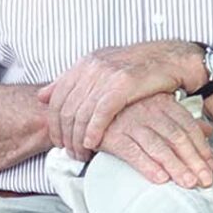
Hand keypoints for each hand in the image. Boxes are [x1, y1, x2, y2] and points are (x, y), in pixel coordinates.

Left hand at [38, 40, 201, 158]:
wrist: (170, 58)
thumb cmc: (137, 68)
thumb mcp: (100, 68)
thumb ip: (71, 81)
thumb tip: (42, 96)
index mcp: (83, 64)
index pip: (56, 98)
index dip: (53, 123)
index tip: (58, 141)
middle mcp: (91, 67)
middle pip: (65, 108)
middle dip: (65, 135)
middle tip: (68, 152)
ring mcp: (106, 75)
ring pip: (81, 113)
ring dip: (78, 138)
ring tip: (81, 153)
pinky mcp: (123, 84)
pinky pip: (100, 113)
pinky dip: (93, 131)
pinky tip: (92, 143)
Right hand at [94, 94, 212, 188]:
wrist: (93, 107)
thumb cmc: (128, 110)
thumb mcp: (158, 108)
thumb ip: (183, 121)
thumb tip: (208, 132)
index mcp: (163, 104)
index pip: (188, 128)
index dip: (202, 149)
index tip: (210, 167)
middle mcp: (148, 112)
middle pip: (177, 138)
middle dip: (193, 161)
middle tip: (204, 180)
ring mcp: (130, 123)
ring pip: (158, 147)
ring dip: (175, 167)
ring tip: (188, 183)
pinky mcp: (112, 137)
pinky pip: (133, 153)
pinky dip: (147, 166)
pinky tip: (160, 178)